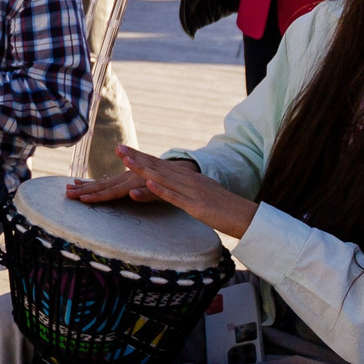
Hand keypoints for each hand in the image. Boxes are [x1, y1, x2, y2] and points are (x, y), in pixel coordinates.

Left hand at [108, 144, 255, 237]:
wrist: (247, 216)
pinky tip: (149, 184)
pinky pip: (177, 197)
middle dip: (136, 158)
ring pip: (164, 179)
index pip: (159, 164)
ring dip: (144, 170)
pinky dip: (162, 190)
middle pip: (158, 167)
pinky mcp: (197, 206)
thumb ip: (184, 190)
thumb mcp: (200, 194)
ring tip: (126, 162)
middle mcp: (188, 180)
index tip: (122, 149)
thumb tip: (169, 188)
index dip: (140, 156)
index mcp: (188, 177)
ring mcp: (192, 192)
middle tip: (117, 148)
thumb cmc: (223, 209)